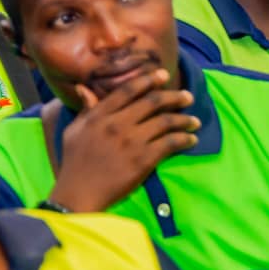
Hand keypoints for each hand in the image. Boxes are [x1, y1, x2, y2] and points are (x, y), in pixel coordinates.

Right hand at [49, 69, 199, 211]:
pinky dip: (184, 139)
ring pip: (165, 121)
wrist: (79, 194)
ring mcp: (132, 141)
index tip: (164, 75)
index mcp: (100, 115)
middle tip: (188, 96)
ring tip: (195, 120)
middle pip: (153, 102)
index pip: (128, 90)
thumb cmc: (74, 163)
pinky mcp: (143, 160)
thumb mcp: (74, 131)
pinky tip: (192, 139)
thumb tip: (84, 88)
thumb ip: (85, 109)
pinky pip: (170, 143)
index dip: (148, 80)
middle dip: (174, 97)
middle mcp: (117, 124)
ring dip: (184, 119)